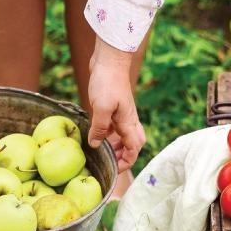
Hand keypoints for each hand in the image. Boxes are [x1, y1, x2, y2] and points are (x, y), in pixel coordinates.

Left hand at [86, 37, 145, 171]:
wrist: (109, 59)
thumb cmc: (107, 81)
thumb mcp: (101, 107)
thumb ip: (100, 128)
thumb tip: (96, 145)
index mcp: (128, 122)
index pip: (134, 149)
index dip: (126, 162)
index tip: (114, 170)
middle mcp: (128, 120)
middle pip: (133, 144)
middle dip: (124, 156)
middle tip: (110, 163)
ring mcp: (121, 113)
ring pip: (123, 136)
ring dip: (116, 146)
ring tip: (103, 153)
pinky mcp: (114, 107)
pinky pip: (114, 126)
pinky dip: (108, 134)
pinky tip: (97, 135)